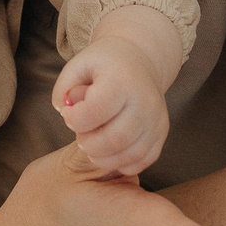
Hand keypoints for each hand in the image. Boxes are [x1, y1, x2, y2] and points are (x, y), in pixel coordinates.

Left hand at [52, 38, 170, 178]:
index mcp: (122, 80)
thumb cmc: (105, 64)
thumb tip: (65, 112)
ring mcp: (157, 120)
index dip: (73, 119)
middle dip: (87, 144)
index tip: (69, 113)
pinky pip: (141, 161)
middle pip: (114, 139)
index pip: (94, 111)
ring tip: (92, 143)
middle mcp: (145, 101)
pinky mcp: (162, 134)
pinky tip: (109, 150)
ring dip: (102, 158)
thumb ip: (63, 88)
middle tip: (81, 134)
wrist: (140, 62)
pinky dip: (120, 164)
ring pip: (129, 155)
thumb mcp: (78, 64)